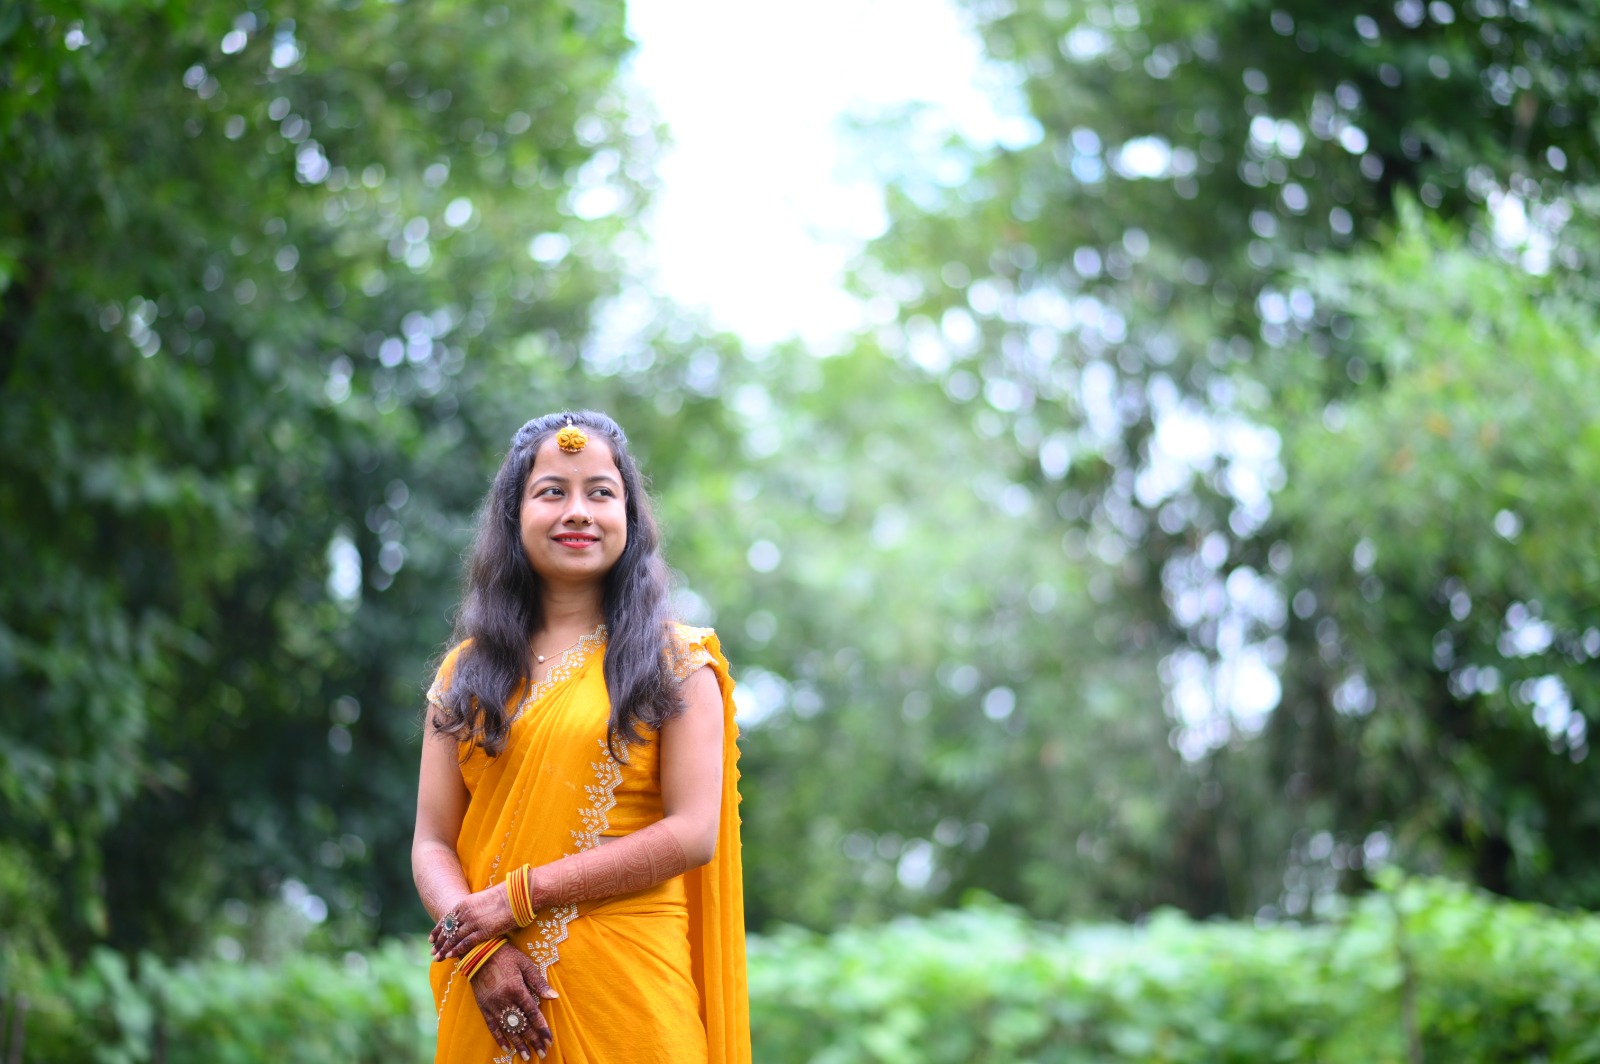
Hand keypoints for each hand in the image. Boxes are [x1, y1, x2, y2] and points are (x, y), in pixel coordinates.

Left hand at [431, 882, 516, 960]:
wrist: (517, 896)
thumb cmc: (504, 897)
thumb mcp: (482, 900)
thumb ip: (473, 909)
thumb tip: (469, 918)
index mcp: (464, 904)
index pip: (445, 920)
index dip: (437, 931)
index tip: (431, 939)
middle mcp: (465, 913)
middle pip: (447, 931)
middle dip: (438, 943)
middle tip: (432, 953)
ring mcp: (473, 922)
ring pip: (453, 938)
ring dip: (444, 949)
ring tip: (437, 958)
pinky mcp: (483, 931)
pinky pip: (466, 943)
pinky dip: (456, 950)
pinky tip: (450, 956)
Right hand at [469, 946, 557, 1060]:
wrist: (478, 952)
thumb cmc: (506, 955)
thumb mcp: (525, 964)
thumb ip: (539, 982)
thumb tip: (554, 996)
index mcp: (517, 989)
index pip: (533, 1014)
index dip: (542, 1028)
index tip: (549, 1040)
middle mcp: (504, 1000)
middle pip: (521, 1025)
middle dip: (533, 1040)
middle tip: (542, 1053)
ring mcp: (493, 1005)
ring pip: (507, 1029)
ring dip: (518, 1044)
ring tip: (527, 1057)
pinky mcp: (483, 1007)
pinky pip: (492, 1026)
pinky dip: (499, 1038)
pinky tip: (507, 1048)